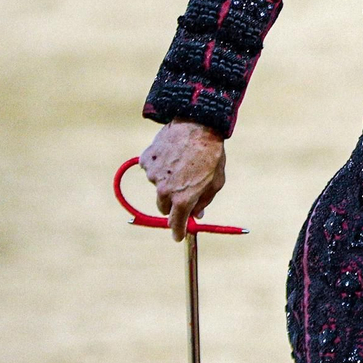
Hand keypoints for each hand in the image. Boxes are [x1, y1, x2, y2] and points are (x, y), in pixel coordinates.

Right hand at [140, 119, 226, 240]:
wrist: (197, 126)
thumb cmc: (211, 155)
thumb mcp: (216, 182)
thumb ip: (204, 201)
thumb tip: (197, 215)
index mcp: (183, 198)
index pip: (176, 223)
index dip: (177, 231)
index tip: (178, 236)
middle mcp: (165, 190)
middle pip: (163, 207)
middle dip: (173, 203)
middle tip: (183, 191)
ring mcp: (153, 175)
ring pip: (158, 186)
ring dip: (167, 180)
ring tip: (182, 164)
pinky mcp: (146, 161)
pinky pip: (152, 169)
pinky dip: (160, 166)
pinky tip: (172, 155)